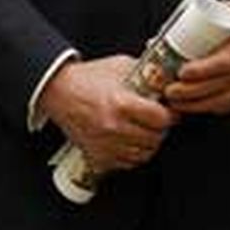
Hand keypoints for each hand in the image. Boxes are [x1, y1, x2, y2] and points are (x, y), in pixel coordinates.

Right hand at [38, 55, 175, 173]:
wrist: (58, 91)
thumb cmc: (88, 78)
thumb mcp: (120, 66)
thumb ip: (147, 73)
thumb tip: (168, 81)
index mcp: (121, 104)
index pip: (161, 119)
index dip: (171, 115)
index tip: (170, 112)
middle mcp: (113, 127)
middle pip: (155, 139)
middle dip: (160, 129)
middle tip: (157, 121)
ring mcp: (104, 144)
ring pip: (143, 155)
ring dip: (148, 143)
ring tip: (145, 131)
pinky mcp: (96, 156)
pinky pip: (126, 164)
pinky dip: (131, 154)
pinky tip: (129, 141)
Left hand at [164, 0, 229, 115]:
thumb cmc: (229, 15)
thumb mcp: (213, 12)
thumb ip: (186, 25)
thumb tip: (153, 44)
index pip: (225, 60)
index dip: (202, 70)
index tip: (181, 72)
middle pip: (223, 82)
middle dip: (193, 91)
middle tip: (170, 91)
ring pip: (225, 98)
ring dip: (197, 104)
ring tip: (175, 101)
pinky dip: (209, 108)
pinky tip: (192, 107)